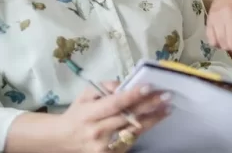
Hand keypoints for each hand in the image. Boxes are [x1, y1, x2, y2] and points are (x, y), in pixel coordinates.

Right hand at [54, 82, 169, 152]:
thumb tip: (124, 85)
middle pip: (128, 117)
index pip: (114, 104)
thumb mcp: (86, 95)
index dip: (132, 96)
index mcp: (89, 114)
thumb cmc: (78, 113)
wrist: (63, 139)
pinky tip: (154, 120)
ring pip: (133, 130)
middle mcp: (97, 131)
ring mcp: (104, 146)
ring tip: (167, 109)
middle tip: (167, 96)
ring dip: (153, 119)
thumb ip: (105, 87)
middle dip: (149, 106)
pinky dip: (142, 129)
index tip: (149, 87)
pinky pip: (130, 141)